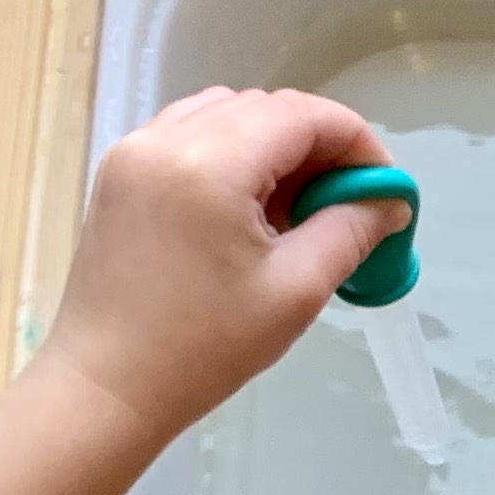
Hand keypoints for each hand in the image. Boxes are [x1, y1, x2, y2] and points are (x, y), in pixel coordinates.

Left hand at [35, 88, 408, 446]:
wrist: (104, 386)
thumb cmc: (203, 349)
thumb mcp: (295, 292)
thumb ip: (350, 231)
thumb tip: (390, 202)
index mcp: (210, 163)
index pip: (303, 115)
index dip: (356, 142)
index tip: (383, 189)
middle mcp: (166, 139)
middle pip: (264, 108)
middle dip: (317, 144)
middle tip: (346, 203)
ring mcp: (135, 151)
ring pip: (226, 114)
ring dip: (273, 145)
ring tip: (295, 207)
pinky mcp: (119, 173)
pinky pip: (189, 136)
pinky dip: (230, 154)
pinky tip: (247, 208)